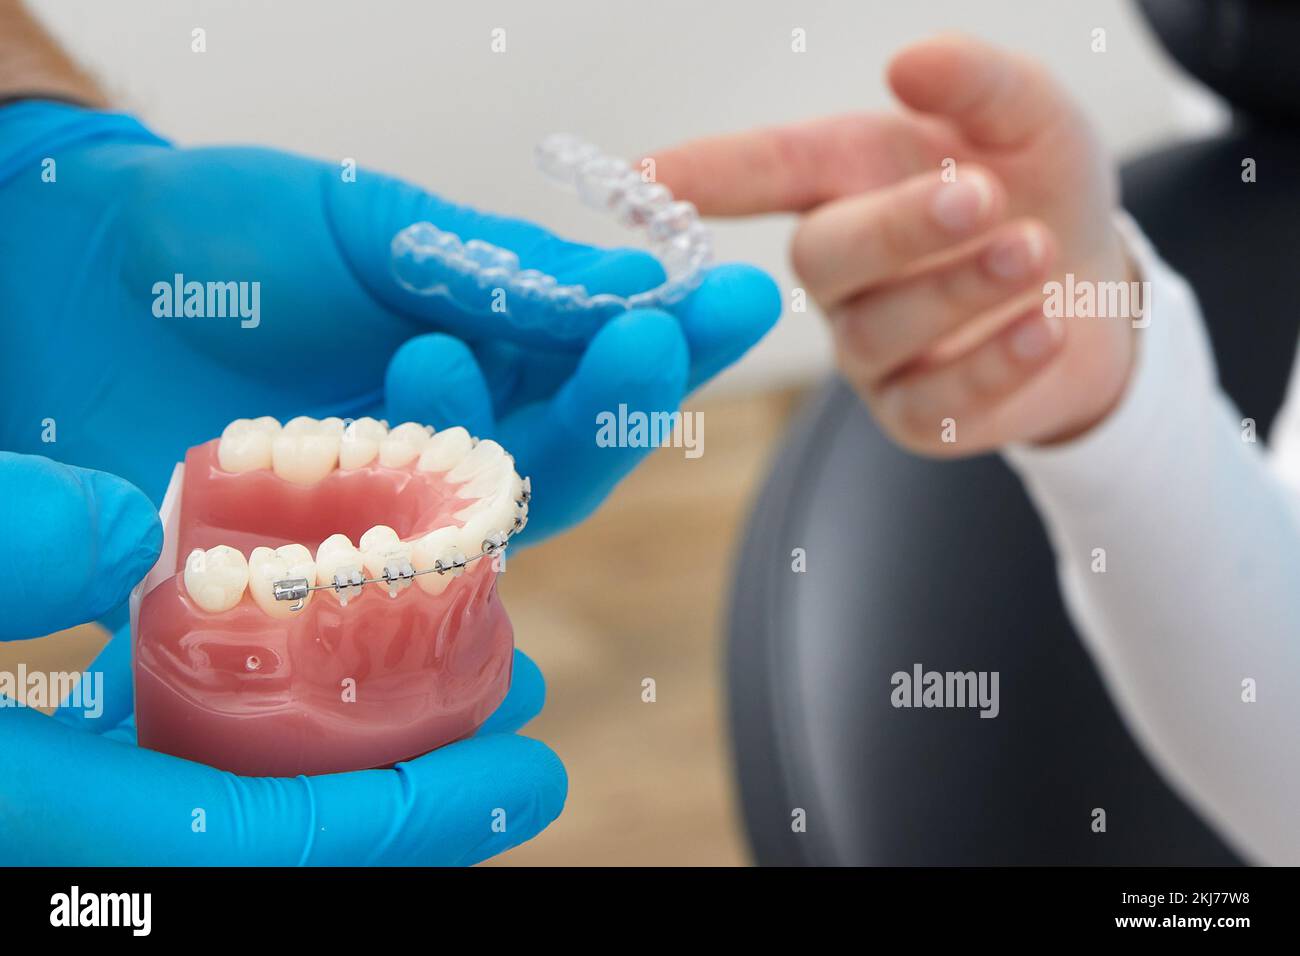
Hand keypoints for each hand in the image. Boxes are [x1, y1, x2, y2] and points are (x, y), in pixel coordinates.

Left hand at [0, 101, 779, 541]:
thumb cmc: (224, 231)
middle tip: (646, 345)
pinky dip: (401, 545)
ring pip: (491, 516)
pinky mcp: (317, 564)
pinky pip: (387, 580)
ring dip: (492, 451)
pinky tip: (391, 484)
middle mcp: (455, 438)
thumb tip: (630, 278)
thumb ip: (493, 267)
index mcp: (489, 350)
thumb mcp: (368, 222)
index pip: (601, 360)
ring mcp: (389, 506)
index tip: (734, 300)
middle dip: (618, 405)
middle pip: (569, 455)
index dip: (673, 339)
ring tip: (430, 352)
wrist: (63, 273)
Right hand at [0, 452, 564, 864]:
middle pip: (276, 851)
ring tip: (454, 694)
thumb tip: (135, 530)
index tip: (532, 772)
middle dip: (411, 798)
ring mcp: (61, 829)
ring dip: (355, 763)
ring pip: (241, 816)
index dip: (408, 822)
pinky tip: (316, 678)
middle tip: (522, 726)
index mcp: (36, 823)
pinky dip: (271, 744)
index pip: (262, 847)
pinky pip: (187, 786)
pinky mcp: (47, 787)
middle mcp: (64, 854)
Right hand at [650, 35, 1135, 454]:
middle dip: (894, 228)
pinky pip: (934, 403)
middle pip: (820, 256)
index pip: (765, 172)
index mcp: (852, 182)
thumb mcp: (1029, 120)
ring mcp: (872, 350)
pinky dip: (995, 362)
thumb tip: (909, 62)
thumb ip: (978, 84)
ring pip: (876, 331)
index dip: (706, 174)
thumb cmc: (1038, 192)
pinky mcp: (916, 416)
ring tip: (1035, 250)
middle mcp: (845, 272)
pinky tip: (1048, 325)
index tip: (643, 176)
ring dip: (958, 289)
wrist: (1102, 293)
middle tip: (977, 197)